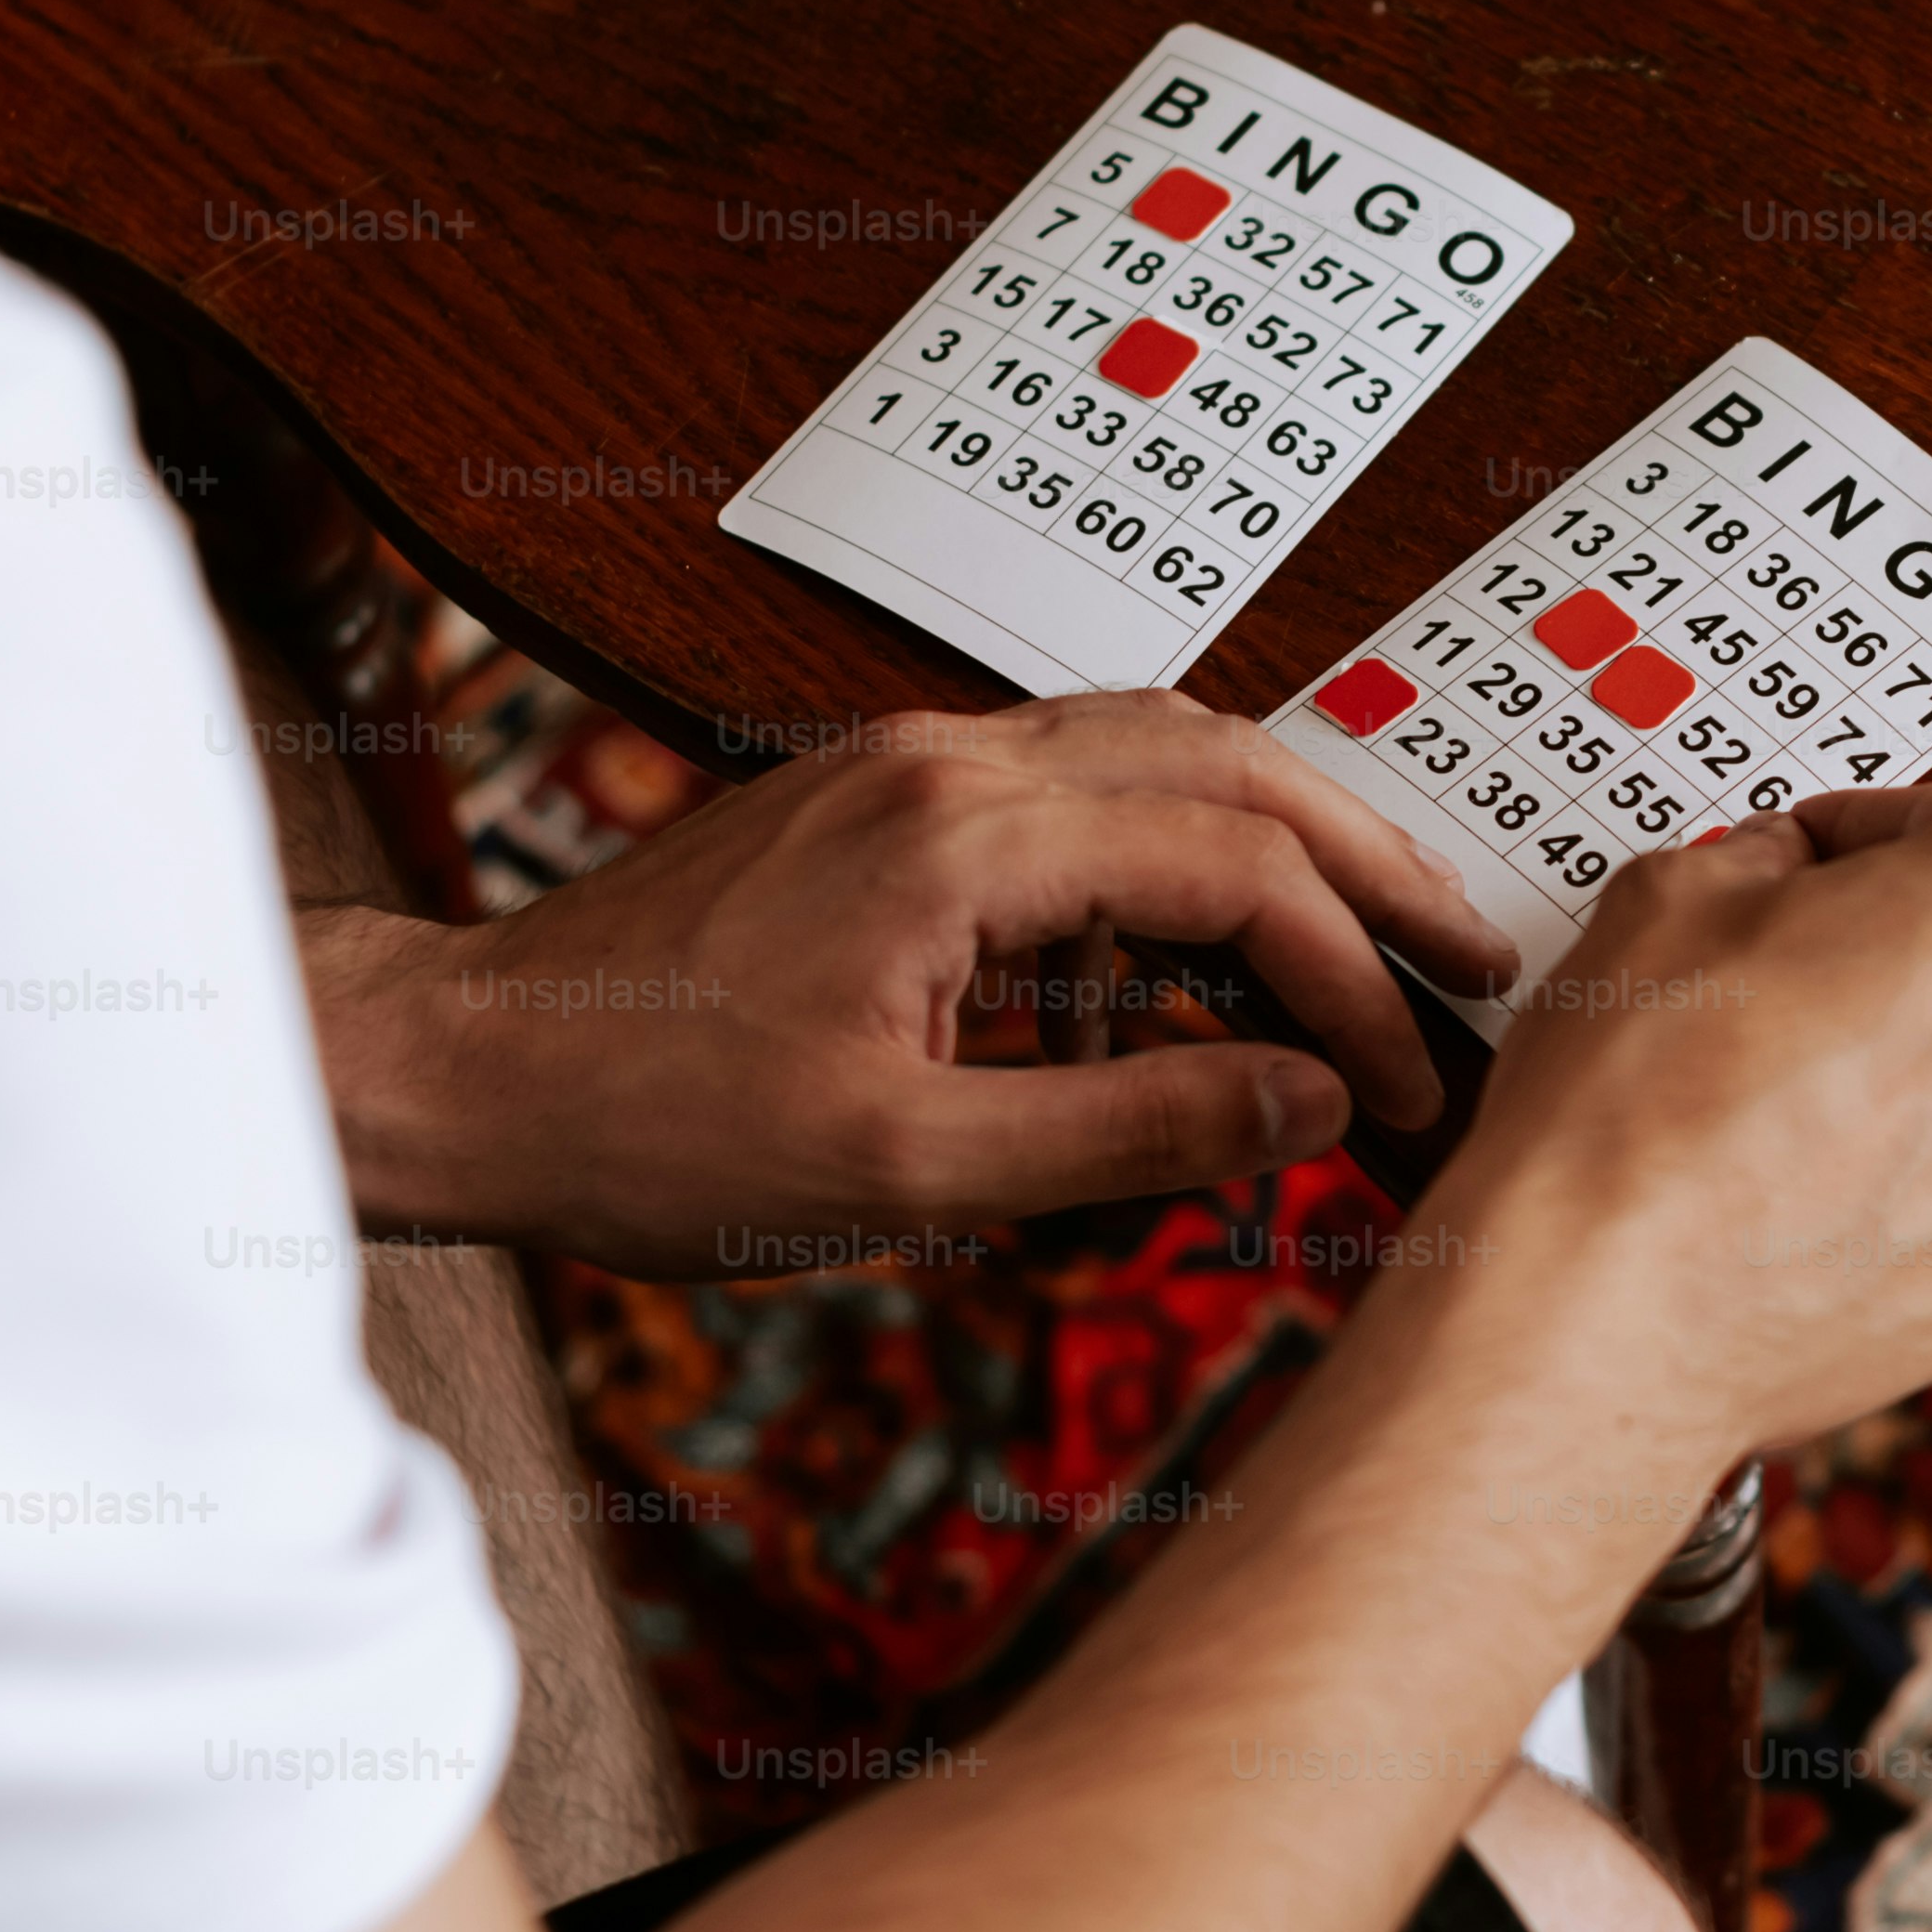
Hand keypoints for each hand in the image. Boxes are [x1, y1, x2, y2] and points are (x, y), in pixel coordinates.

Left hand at [308, 689, 1512, 1273]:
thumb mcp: (908, 1174)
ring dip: (1271, 850)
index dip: (1350, 975)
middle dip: (1361, 859)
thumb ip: (1127, 1126)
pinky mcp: (877, 807)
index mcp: (963, 837)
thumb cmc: (648, 1130)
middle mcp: (946, 763)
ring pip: (1154, 758)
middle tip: (1470, 954)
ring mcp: (907, 770)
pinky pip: (1068, 802)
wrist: (461, 1068)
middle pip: (1225, 761)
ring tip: (1356, 961)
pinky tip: (1166, 995)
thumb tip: (1307, 1099)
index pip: (1233, 869)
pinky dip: (1159, 876)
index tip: (1412, 1080)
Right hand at [1426, 787, 1931, 1460]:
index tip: (1802, 864)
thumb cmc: (1639, 1095)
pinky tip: (1800, 1191)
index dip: (1855, 838)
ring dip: (1909, 1075)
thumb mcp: (1676, 889)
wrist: (1602, 1313)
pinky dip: (1906, 1184)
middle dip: (1898, 958)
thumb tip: (1789, 876)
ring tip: (1778, 1102)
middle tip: (1776, 984)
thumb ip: (1769, 855)